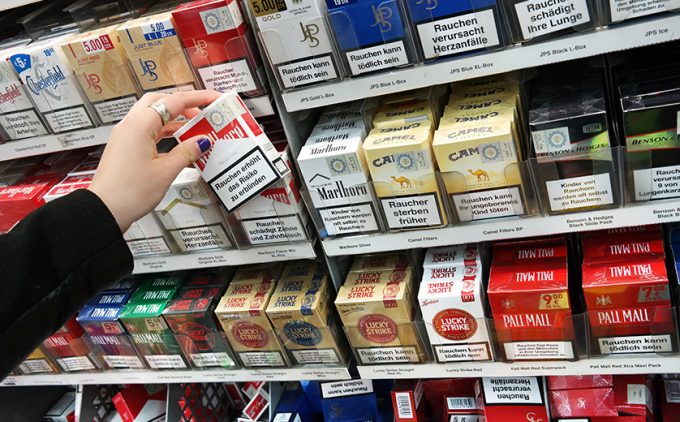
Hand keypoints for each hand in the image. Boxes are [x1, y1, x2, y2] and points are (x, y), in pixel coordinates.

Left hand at [88, 90, 221, 232]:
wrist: (104, 210)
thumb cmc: (128, 193)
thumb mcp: (166, 172)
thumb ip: (186, 152)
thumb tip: (202, 141)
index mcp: (139, 126)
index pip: (173, 102)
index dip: (198, 98)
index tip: (214, 99)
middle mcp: (130, 126)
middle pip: (160, 102)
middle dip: (184, 104)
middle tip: (203, 112)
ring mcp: (126, 136)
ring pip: (153, 116)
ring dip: (174, 119)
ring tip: (195, 128)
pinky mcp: (125, 147)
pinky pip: (148, 131)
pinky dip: (165, 132)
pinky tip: (179, 143)